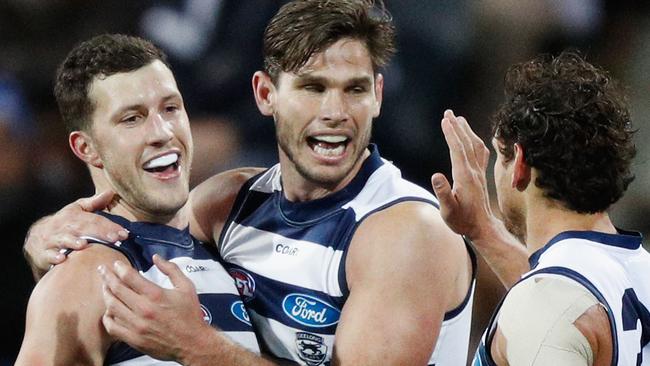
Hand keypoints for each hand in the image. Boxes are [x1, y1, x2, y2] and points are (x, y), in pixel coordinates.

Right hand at [23, 191, 127, 273]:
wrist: (36, 239)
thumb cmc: (64, 224)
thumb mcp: (77, 210)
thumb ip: (94, 203)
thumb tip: (110, 192)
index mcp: (72, 216)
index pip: (93, 219)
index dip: (109, 225)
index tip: (124, 233)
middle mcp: (62, 226)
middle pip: (82, 228)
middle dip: (99, 233)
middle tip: (115, 239)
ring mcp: (52, 240)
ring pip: (63, 239)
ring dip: (72, 242)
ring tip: (84, 245)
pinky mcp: (43, 253)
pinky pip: (47, 254)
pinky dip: (53, 256)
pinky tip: (62, 258)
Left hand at [99, 255, 209, 361]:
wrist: (192, 342)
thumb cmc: (190, 316)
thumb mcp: (186, 287)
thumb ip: (171, 269)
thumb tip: (156, 258)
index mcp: (156, 295)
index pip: (129, 277)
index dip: (120, 268)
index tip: (117, 265)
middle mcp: (144, 309)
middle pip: (116, 289)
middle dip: (107, 276)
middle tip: (103, 270)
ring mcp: (137, 325)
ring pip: (111, 306)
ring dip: (106, 294)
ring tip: (105, 287)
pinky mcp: (134, 339)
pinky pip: (112, 327)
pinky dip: (107, 317)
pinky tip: (109, 311)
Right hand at [431, 110, 496, 240]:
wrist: (482, 228)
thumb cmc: (463, 221)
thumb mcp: (448, 211)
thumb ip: (442, 193)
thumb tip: (435, 175)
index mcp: (464, 177)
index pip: (457, 150)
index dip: (451, 134)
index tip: (445, 120)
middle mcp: (473, 172)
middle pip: (466, 144)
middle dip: (457, 127)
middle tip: (449, 113)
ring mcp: (479, 173)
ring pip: (475, 146)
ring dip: (467, 131)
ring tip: (459, 119)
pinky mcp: (481, 176)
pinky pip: (481, 153)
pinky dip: (476, 141)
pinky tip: (473, 138)